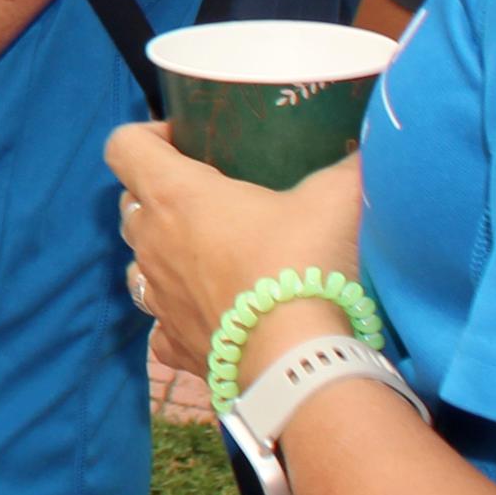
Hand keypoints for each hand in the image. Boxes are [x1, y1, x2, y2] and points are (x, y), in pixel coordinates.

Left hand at [107, 122, 367, 380]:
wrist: (299, 359)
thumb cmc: (303, 264)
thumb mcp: (336, 197)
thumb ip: (349, 164)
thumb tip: (371, 145)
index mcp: (175, 195)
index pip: (124, 146)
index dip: (146, 135)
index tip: (184, 141)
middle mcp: (152, 243)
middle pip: (130, 203)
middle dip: (158, 194)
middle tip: (210, 199)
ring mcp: (158, 297)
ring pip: (137, 261)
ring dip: (162, 253)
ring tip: (207, 254)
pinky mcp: (174, 342)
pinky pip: (159, 323)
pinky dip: (177, 314)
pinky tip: (209, 313)